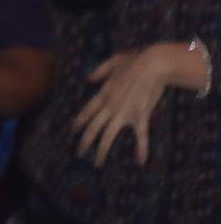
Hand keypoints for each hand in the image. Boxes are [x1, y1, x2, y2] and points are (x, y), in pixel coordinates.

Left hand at [75, 44, 174, 165]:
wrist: (152, 64)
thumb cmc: (134, 60)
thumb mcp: (112, 62)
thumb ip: (99, 71)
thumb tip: (88, 79)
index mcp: (103, 94)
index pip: (86, 112)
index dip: (78, 122)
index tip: (72, 131)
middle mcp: (109, 106)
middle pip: (92, 128)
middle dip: (84, 142)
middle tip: (78, 153)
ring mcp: (124, 113)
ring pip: (108, 135)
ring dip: (102, 151)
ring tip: (97, 163)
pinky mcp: (140, 116)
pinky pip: (141, 136)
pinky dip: (141, 149)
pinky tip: (141, 162)